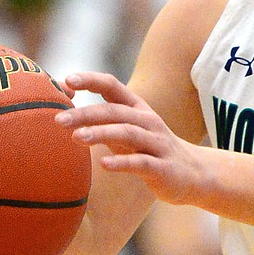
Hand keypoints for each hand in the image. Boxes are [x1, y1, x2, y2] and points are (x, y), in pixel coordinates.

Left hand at [54, 71, 207, 205]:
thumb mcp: (129, 131)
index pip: (112, 86)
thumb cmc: (150, 150)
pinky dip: (122, 162)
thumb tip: (62, 114)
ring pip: (128, 133)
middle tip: (58, 120)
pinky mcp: (163, 167)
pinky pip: (141, 163)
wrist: (194, 173)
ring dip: (101, 133)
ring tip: (76, 138)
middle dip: (86, 113)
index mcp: (137, 109)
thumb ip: (103, 122)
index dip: (91, 80)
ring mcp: (157, 143)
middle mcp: (148, 121)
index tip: (67, 80)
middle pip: (115, 111)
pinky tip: (104, 164)